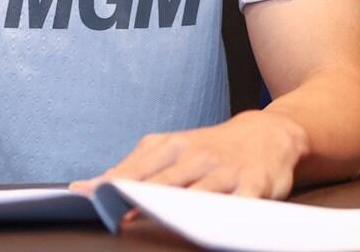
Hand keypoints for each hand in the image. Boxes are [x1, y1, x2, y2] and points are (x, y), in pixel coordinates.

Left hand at [69, 111, 309, 222]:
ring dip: (177, 208)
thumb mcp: (172, 148)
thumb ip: (136, 167)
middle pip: (163, 183)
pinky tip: (211, 226)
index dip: (113, 186)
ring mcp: (225, 171)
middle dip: (139, 198)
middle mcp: (196, 156)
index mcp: (171, 145)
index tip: (91, 198)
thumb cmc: (210, 147)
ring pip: (198, 193)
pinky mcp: (254, 185)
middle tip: (117, 213)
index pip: (136, 170)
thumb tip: (93, 186)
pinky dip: (225, 215)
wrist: (268, 132)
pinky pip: (239, 204)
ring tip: (157, 219)